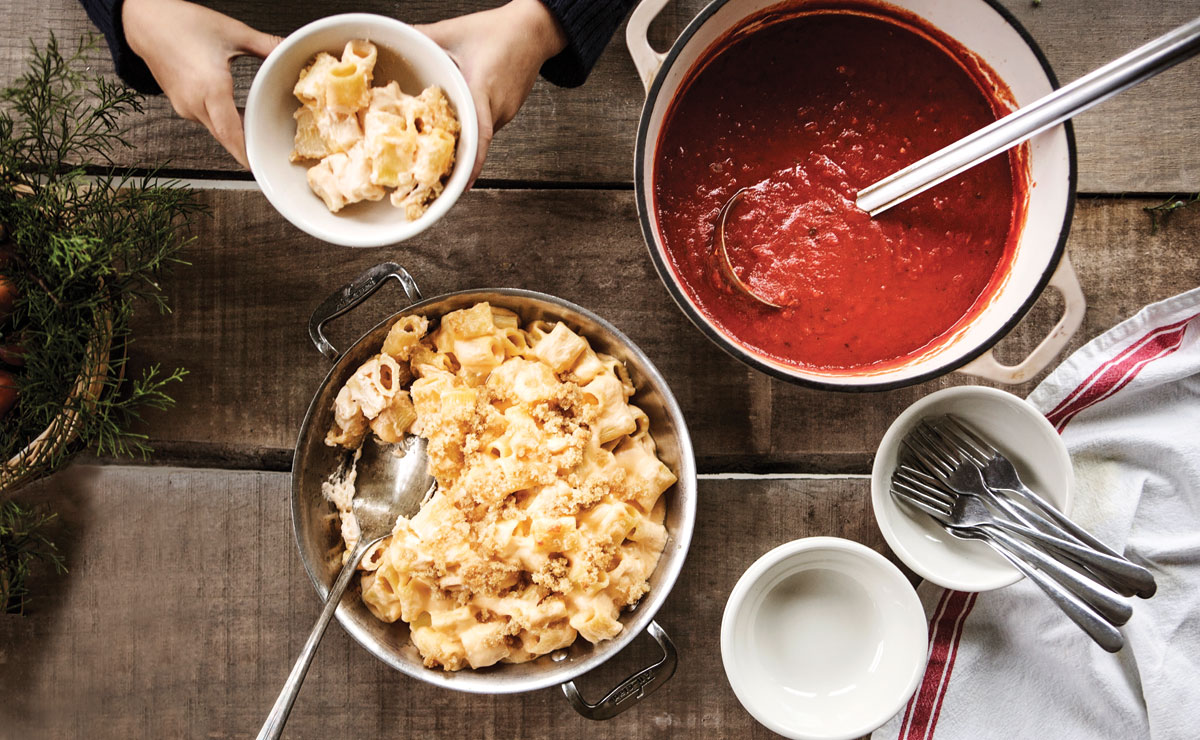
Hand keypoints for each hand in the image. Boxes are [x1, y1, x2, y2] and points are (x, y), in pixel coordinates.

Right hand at [123, 0, 281, 167]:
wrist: (144, 21)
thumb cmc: (181, 24)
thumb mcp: (233, 31)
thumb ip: (266, 45)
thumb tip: (289, 52)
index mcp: (210, 88)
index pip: (231, 134)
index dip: (246, 153)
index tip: (260, 167)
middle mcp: (194, 103)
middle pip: (226, 137)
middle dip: (248, 145)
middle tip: (270, 147)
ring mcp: (184, 106)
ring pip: (217, 129)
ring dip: (236, 131)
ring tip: (257, 124)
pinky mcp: (180, 105)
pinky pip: (207, 120)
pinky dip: (223, 120)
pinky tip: (235, 110)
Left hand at [417, 0, 567, 184]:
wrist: (535, 30)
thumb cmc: (500, 30)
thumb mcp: (454, 30)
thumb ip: (423, 36)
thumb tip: (396, 40)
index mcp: (483, 89)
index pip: (479, 135)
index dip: (470, 164)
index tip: (459, 185)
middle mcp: (497, 107)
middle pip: (474, 143)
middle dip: (454, 159)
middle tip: (432, 175)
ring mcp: (505, 112)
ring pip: (479, 137)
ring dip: (461, 144)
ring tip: (437, 152)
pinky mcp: (507, 111)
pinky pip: (485, 127)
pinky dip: (470, 131)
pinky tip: (455, 126)